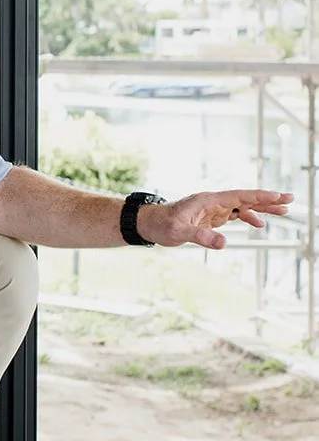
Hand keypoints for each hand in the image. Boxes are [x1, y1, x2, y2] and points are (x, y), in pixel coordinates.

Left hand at [141, 189, 292, 251]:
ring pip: (242, 206)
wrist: (149, 224)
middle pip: (246, 198)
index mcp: (208, 201)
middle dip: (268, 199)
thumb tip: (224, 243)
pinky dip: (248, 218)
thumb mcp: (179, 232)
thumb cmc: (162, 225)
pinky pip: (234, 215)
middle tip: (290, 200)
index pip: (240, 197)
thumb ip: (201, 236)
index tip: (278, 196)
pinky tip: (258, 224)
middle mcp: (213, 202)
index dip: (260, 197)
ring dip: (262, 209)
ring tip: (283, 212)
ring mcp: (213, 209)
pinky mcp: (211, 217)